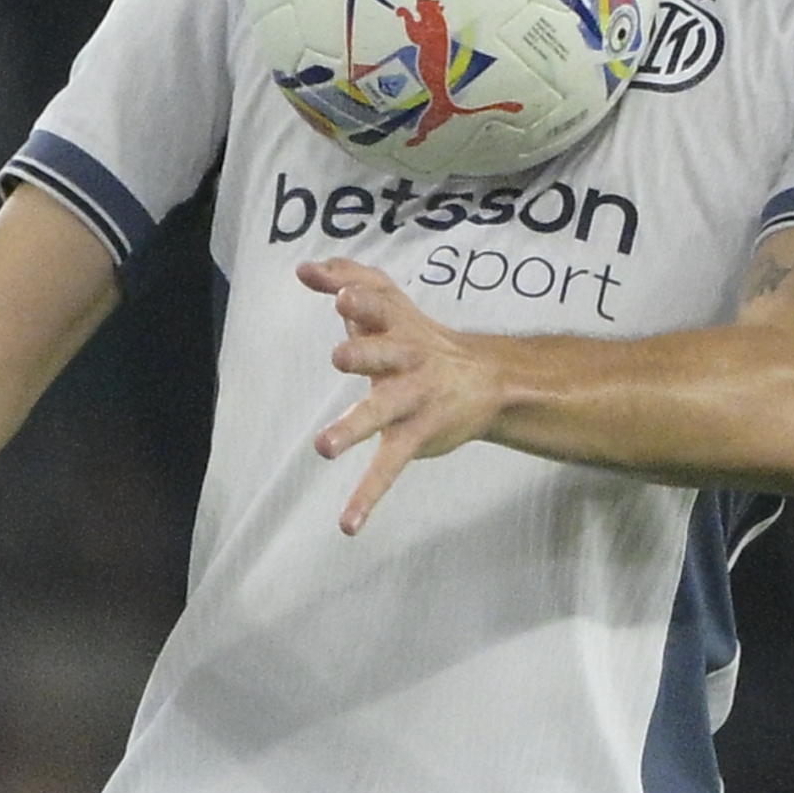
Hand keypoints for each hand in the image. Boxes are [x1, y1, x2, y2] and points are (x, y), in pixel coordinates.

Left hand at [298, 257, 502, 534]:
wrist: (489, 381)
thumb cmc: (420, 338)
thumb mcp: (391, 303)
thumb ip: (348, 279)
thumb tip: (304, 267)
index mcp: (398, 326)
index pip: (380, 306)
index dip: (362, 301)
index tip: (340, 296)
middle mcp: (408, 360)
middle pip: (386, 354)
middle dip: (366, 354)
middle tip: (340, 357)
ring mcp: (413, 400)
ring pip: (383, 412)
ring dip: (354, 427)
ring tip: (323, 447)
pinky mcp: (416, 436)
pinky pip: (389, 467)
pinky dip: (368, 496)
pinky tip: (348, 524)